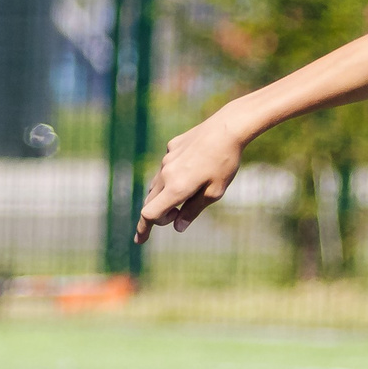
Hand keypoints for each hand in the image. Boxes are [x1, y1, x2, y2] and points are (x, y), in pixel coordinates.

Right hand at [136, 108, 252, 242]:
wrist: (227, 128)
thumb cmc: (225, 163)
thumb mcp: (214, 192)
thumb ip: (193, 210)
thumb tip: (177, 227)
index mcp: (176, 188)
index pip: (150, 213)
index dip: (144, 228)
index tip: (140, 240)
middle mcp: (166, 174)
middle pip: (152, 200)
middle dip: (159, 214)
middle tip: (174, 219)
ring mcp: (167, 158)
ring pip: (158, 183)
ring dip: (164, 196)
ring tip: (183, 198)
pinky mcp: (172, 146)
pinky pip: (169, 166)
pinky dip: (174, 175)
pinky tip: (194, 169)